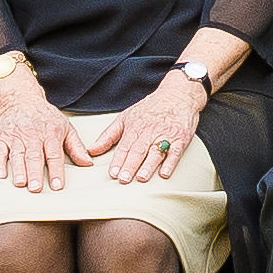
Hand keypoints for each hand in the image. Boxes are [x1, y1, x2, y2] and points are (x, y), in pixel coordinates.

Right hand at [0, 80, 79, 196]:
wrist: (22, 99)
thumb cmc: (46, 117)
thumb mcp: (66, 127)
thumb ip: (76, 147)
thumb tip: (88, 163)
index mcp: (51, 134)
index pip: (54, 154)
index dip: (56, 171)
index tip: (57, 186)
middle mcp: (33, 135)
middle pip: (34, 156)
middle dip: (35, 173)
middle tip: (36, 188)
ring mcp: (16, 137)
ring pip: (17, 155)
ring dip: (18, 169)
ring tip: (20, 183)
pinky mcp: (2, 138)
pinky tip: (0, 176)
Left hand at [93, 72, 208, 184]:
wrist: (178, 94)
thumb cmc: (150, 108)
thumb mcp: (125, 117)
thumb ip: (108, 136)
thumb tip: (91, 150)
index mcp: (135, 127)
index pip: (124, 146)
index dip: (118, 160)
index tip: (112, 173)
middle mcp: (150, 131)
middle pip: (139, 150)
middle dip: (130, 165)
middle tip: (124, 179)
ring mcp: (166, 134)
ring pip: (156, 152)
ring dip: (148, 166)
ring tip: (141, 178)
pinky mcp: (181, 138)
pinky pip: (175, 152)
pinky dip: (170, 163)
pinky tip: (164, 173)